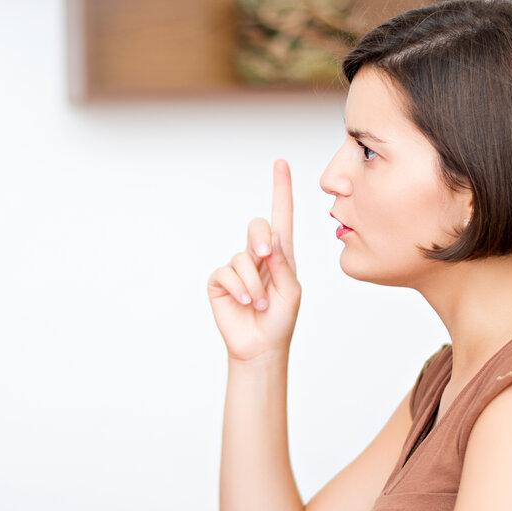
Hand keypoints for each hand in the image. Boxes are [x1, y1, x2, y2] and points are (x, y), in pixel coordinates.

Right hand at [207, 160, 300, 362]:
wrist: (261, 347)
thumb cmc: (281, 320)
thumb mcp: (291, 291)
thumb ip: (283, 265)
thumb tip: (270, 240)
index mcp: (281, 255)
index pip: (282, 217)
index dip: (281, 190)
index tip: (281, 163)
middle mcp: (258, 256)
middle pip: (258, 226)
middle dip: (261, 237)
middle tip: (266, 255)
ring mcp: (238, 267)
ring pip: (243, 257)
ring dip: (254, 281)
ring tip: (261, 302)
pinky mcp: (220, 281)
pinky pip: (226, 272)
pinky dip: (239, 287)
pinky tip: (247, 301)